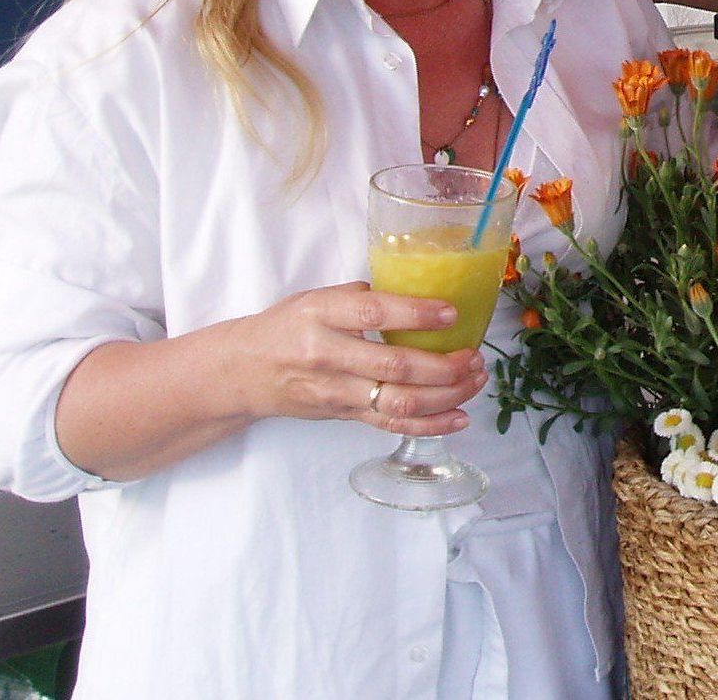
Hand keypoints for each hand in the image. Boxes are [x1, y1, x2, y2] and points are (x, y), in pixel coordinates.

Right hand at [220, 282, 487, 437]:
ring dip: (447, 394)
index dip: (416, 314)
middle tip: (474, 355)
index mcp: (321, 315)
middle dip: (444, 365)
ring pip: (399, 401)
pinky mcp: (343, 415)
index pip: (373, 313)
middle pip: (394, 366)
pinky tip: (460, 415)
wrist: (242, 371)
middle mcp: (328, 355)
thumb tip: (418, 293)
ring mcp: (336, 392)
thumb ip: (364, 296)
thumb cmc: (287, 326)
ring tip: (476, 378)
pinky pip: (391, 424)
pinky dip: (430, 424)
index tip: (452, 313)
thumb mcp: (317, 297)